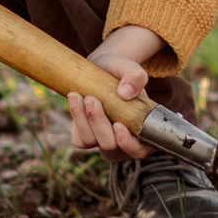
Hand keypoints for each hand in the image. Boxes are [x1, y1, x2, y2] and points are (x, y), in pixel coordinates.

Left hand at [68, 27, 166, 162]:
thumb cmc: (121, 71)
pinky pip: (79, 140)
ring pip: (91, 142)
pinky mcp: (86, 138)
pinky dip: (75, 120)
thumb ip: (136, 77)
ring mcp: (104, 140)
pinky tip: (75, 100)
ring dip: (82, 119)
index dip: (129, 144)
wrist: (102, 67)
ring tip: (78, 95)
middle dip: (98, 123)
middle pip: (110, 145)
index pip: (139, 150)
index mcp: (142, 129)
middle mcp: (124, 140)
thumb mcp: (131, 68)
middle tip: (91, 99)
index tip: (118, 125)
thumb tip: (125, 92)